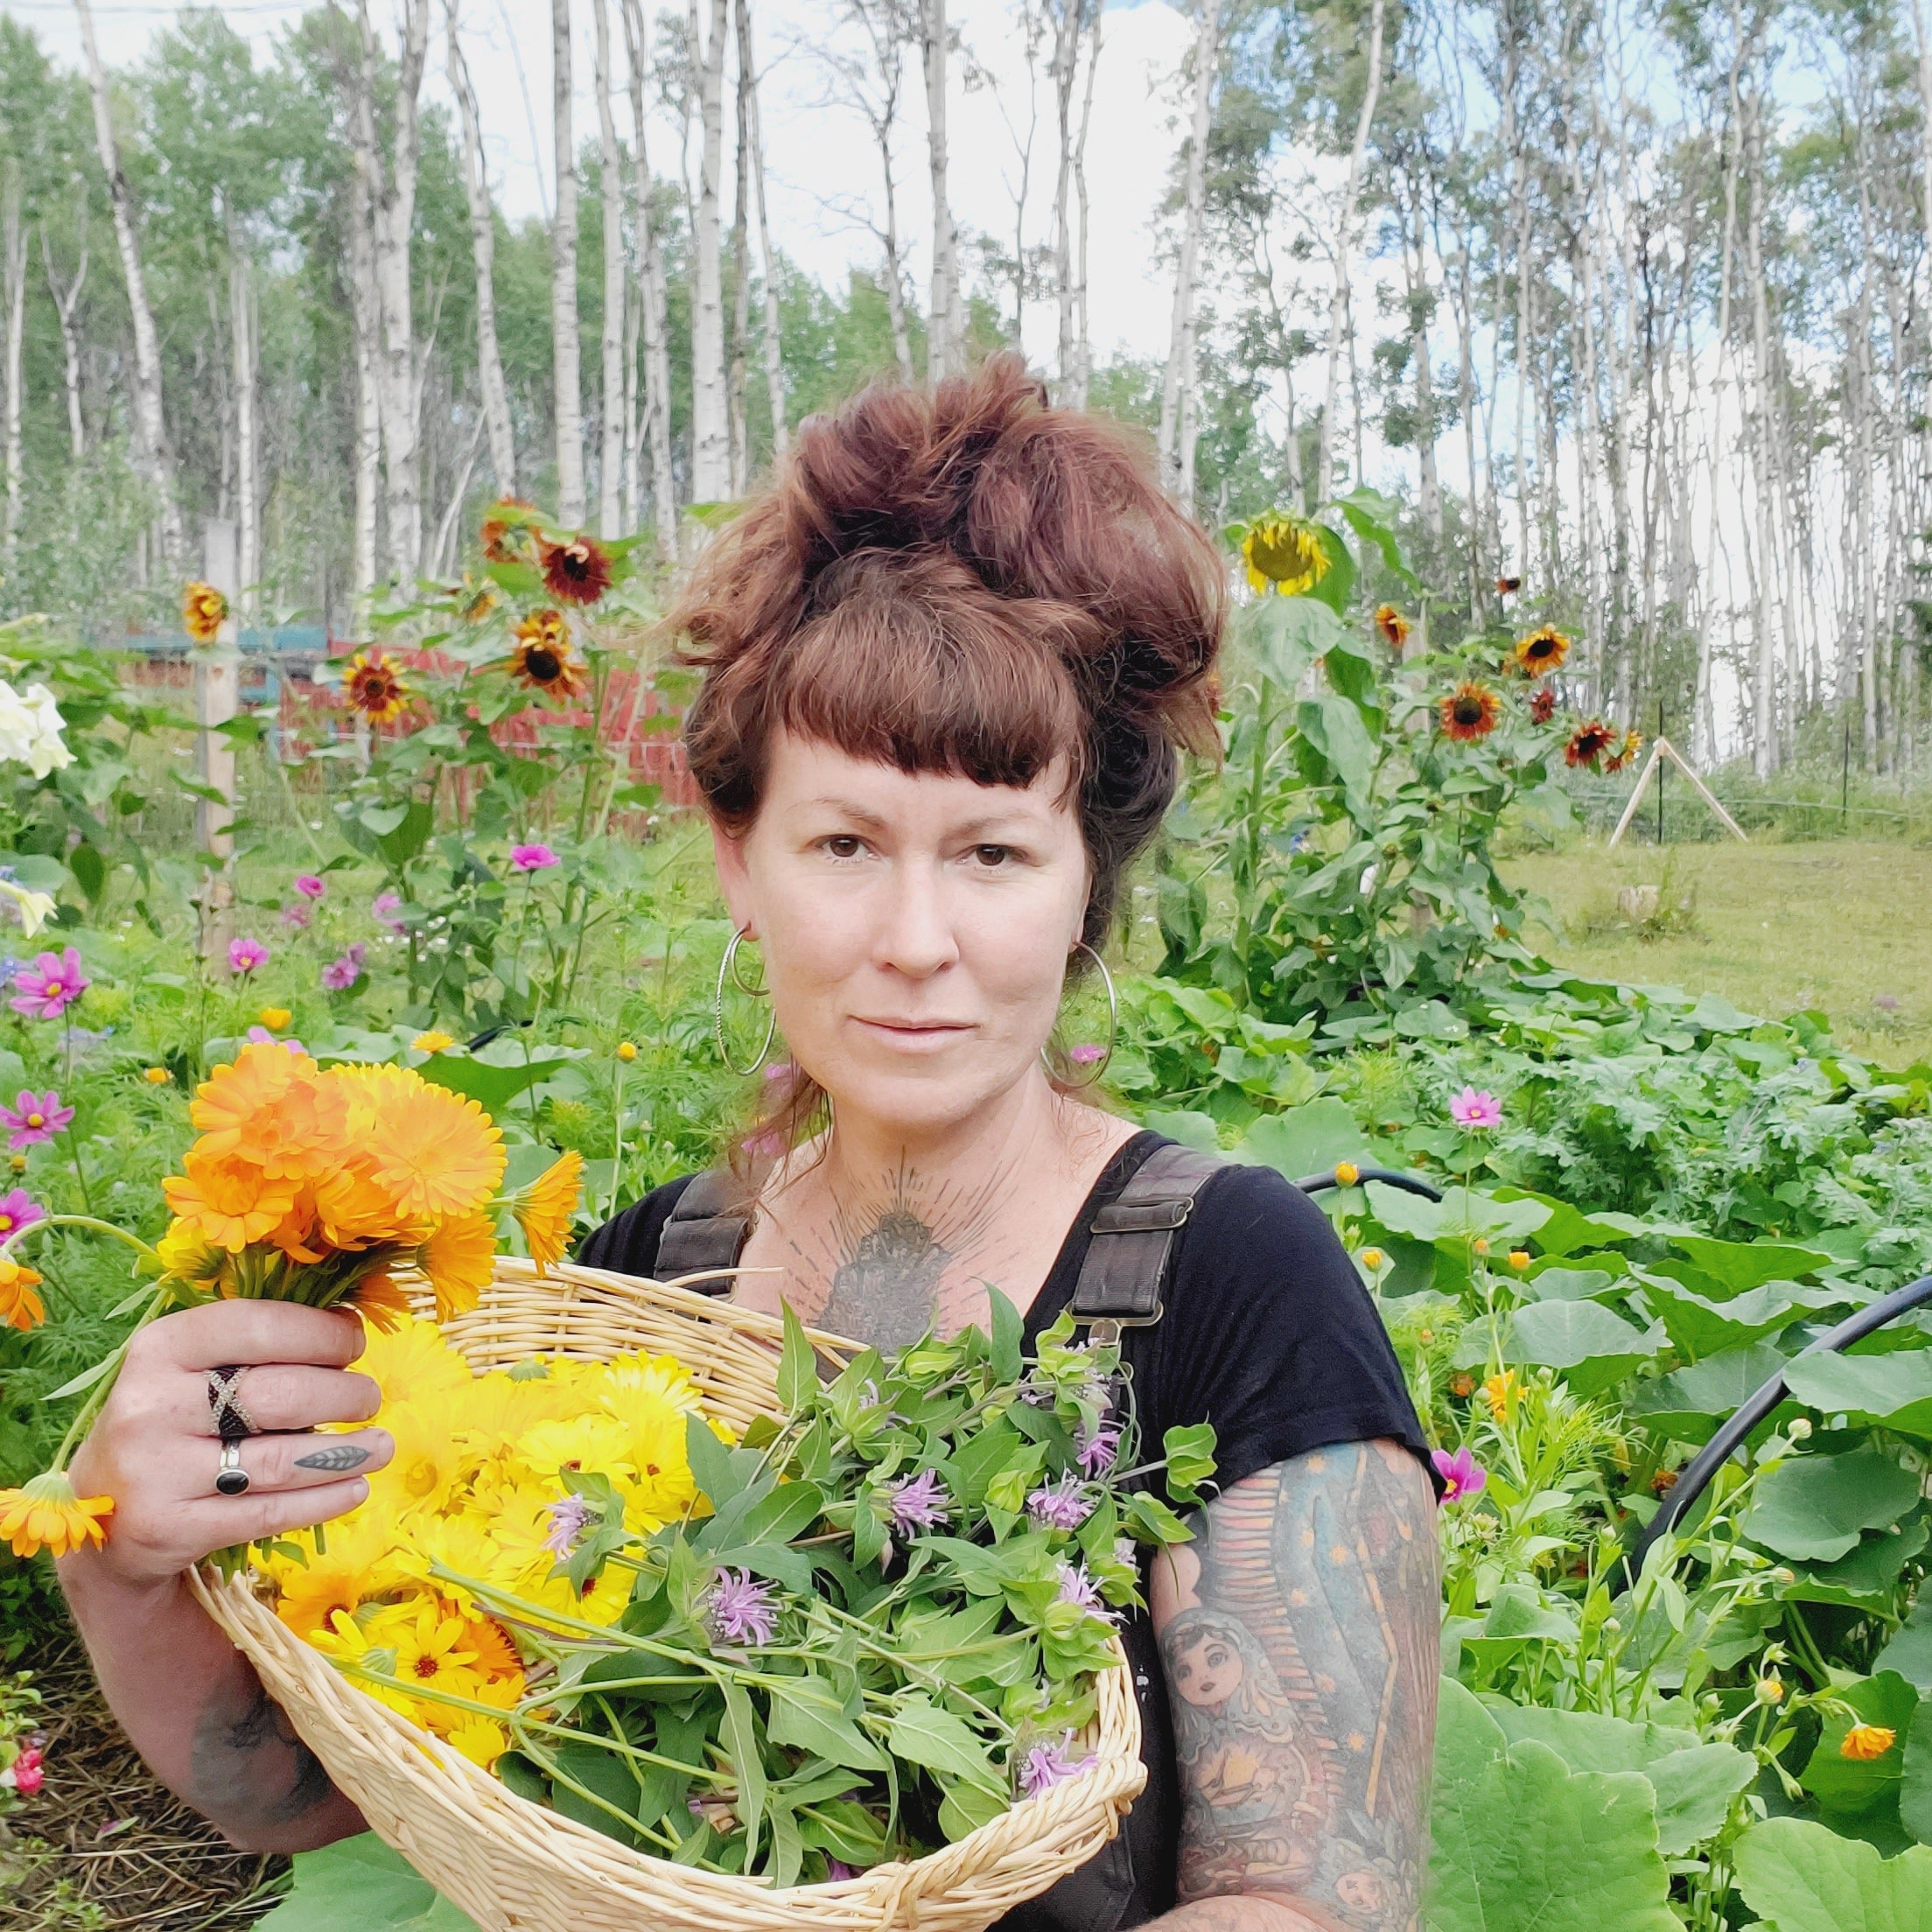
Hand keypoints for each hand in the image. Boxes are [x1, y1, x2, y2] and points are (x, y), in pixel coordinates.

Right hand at [65, 1301, 392, 1590]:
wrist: (102, 1513)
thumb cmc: (170, 1420)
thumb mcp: (188, 1369)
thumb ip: (255, 1345)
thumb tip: (346, 1322)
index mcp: (159, 1348)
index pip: (256, 1326)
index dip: (319, 1333)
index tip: (354, 1344)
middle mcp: (151, 1406)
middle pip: (279, 1396)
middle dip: (342, 1395)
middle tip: (368, 1399)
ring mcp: (156, 1471)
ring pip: (280, 1460)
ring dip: (347, 1453)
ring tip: (381, 1446)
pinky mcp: (172, 1528)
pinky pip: (267, 1512)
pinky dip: (323, 1499)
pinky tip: (355, 1487)